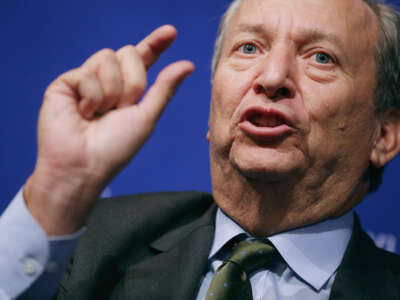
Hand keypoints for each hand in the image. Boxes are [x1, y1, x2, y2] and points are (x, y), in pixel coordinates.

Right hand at [24, 25, 193, 234]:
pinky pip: (86, 72)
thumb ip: (164, 87)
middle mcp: (109, 81)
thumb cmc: (116, 148)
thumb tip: (188, 64)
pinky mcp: (66, 83)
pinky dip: (91, 97)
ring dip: (111, 92)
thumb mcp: (147, 117)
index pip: (143, 58)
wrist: (84, 166)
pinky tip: (83, 114)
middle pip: (128, 53)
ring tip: (100, 114)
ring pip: (107, 57)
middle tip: (121, 109)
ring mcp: (87, 80)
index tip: (171, 32)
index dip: (156, 43)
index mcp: (129, 89)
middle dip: (132, 83)